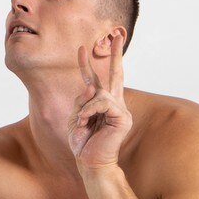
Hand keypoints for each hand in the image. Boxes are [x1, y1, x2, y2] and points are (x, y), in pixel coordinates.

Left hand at [69, 31, 132, 166]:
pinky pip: (101, 103)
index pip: (96, 80)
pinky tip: (86, 123)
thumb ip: (82, 100)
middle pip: (117, 74)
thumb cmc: (83, 143)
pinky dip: (89, 112)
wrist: (91, 163)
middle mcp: (114, 103)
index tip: (81, 49)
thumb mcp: (75, 118)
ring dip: (85, 109)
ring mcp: (120, 109)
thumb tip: (92, 87)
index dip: (87, 64)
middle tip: (117, 35)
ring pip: (98, 93)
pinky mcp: (122, 117)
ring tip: (82, 123)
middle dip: (116, 54)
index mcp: (103, 104)